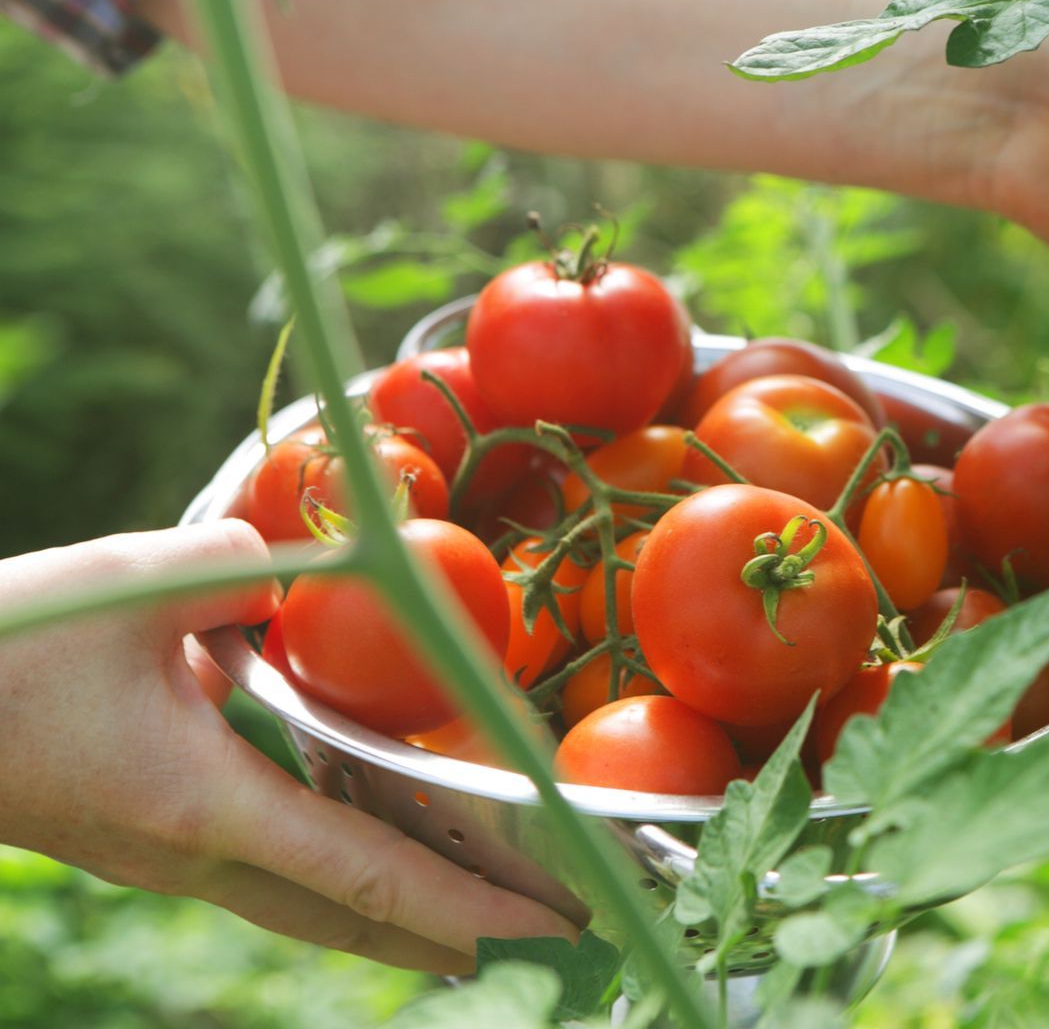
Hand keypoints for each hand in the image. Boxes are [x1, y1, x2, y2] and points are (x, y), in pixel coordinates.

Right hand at [0, 521, 576, 973]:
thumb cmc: (1, 650)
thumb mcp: (132, 582)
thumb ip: (244, 565)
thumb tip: (320, 559)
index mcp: (205, 807)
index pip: (368, 875)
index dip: (468, 906)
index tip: (549, 925)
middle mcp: (193, 852)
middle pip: (350, 916)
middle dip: (452, 931)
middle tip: (543, 934)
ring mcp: (163, 856)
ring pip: (304, 903)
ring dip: (391, 911)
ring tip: (471, 914)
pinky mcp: (140, 835)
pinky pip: (263, 869)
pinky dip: (331, 872)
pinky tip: (356, 838)